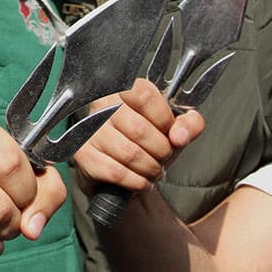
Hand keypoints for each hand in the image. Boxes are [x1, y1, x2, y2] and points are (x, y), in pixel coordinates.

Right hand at [73, 78, 203, 192]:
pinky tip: (140, 179)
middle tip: (163, 156)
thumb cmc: (146, 141)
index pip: (144, 95)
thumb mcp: (172, 128)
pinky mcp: (83, 154)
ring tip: (153, 169)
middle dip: (161, 150)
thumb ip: (189, 124)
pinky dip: (135, 181)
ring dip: (149, 168)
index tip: (171, 133)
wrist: (119, 167)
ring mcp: (89, 130)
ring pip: (128, 153)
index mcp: (123, 89)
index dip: (164, 119)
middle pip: (139, 129)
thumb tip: (180, 135)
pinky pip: (116, 172)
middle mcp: (101, 105)